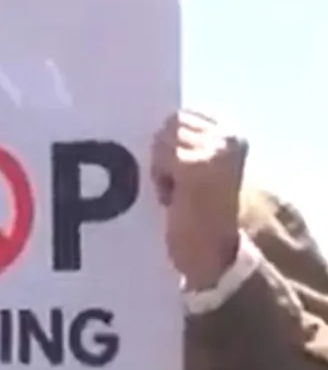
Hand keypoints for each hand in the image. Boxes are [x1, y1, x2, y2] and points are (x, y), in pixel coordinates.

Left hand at [151, 110, 245, 289]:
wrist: (212, 255)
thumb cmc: (196, 213)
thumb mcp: (194, 167)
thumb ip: (180, 142)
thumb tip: (139, 120)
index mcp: (230, 132)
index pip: (180, 114)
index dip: (167, 140)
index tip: (175, 169)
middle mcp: (229, 136)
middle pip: (169, 123)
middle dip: (162, 152)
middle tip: (175, 185)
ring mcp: (216, 149)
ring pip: (161, 138)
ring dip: (159, 165)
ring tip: (175, 192)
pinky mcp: (197, 165)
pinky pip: (159, 158)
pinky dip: (159, 179)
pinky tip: (172, 198)